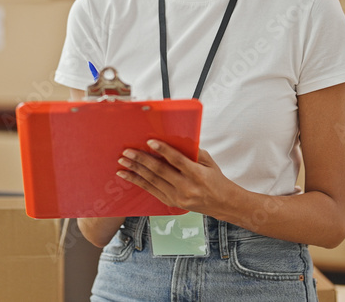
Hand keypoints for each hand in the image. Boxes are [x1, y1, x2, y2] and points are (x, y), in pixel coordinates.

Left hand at [116, 140, 236, 214]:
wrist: (222, 203)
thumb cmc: (215, 179)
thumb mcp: (209, 162)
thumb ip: (193, 152)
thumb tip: (173, 140)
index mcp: (197, 174)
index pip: (177, 160)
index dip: (163, 150)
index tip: (150, 142)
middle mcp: (186, 187)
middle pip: (160, 171)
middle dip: (141, 160)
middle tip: (127, 152)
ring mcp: (178, 197)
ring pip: (152, 182)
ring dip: (135, 171)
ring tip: (123, 162)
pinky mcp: (172, 203)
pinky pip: (152, 191)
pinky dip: (138, 182)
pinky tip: (128, 176)